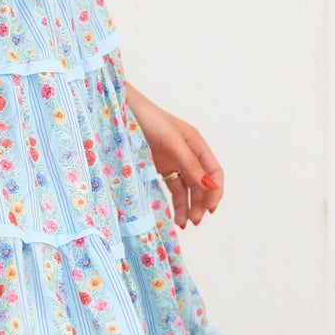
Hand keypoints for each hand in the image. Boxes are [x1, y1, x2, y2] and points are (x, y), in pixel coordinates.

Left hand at [125, 82, 223, 228]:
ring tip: (184, 223)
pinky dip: (175, 202)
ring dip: (188, 206)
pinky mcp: (157, 167)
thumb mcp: (173, 144)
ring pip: (186, 189)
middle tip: (194, 221)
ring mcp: (172, 161)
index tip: (210, 210)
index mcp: (196, 144)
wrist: (120, 111)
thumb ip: (191, 166)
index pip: (214, 172)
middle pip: (201, 184)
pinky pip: (171, 188)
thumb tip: (211, 187)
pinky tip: (175, 216)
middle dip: (201, 203)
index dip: (215, 192)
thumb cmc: (149, 120)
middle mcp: (187, 154)